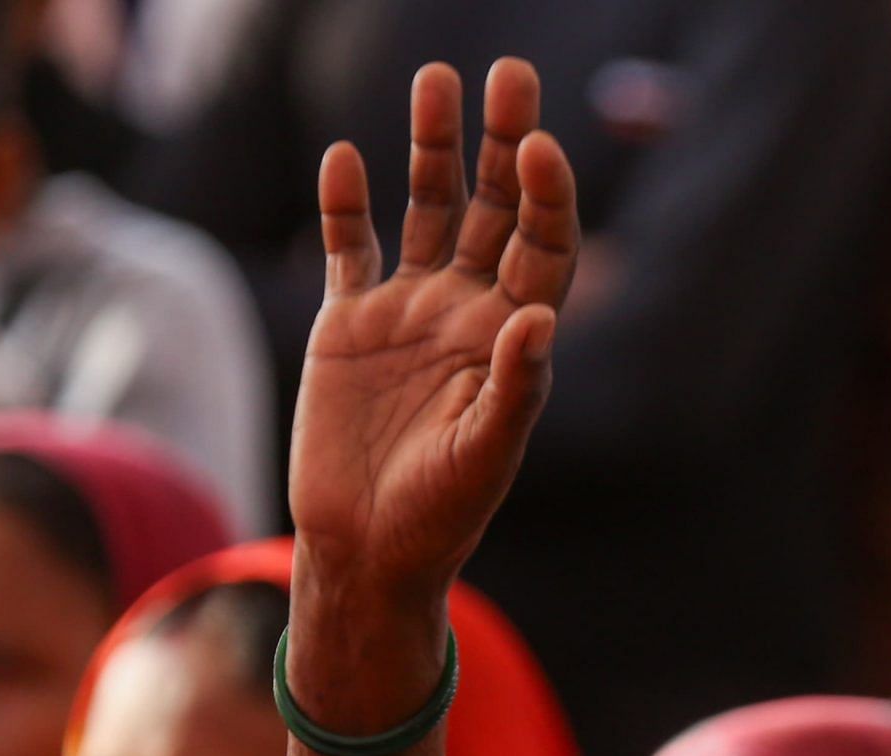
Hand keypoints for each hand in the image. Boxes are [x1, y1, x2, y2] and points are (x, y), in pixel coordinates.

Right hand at [288, 59, 578, 607]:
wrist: (365, 548)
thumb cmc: (441, 513)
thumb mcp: (485, 455)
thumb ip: (513, 386)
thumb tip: (537, 318)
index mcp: (515, 338)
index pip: (544, 246)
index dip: (546, 195)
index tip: (539, 144)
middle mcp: (468, 311)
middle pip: (493, 207)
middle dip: (501, 142)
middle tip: (508, 73)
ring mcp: (408, 310)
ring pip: (427, 208)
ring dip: (432, 147)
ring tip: (436, 81)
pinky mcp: (349, 323)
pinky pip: (350, 246)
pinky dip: (346, 204)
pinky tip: (344, 159)